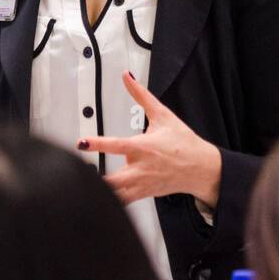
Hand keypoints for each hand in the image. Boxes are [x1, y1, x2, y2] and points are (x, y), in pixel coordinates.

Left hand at [77, 70, 221, 208]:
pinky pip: (123, 202)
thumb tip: (127, 77)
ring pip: (116, 195)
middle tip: (77, 176)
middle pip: (113, 180)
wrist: (201, 168)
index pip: (116, 145)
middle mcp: (141, 168)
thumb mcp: (163, 115)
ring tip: (83, 190)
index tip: (82, 143)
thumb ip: (141, 95)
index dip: (97, 144)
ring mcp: (141, 184)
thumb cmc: (184, 143)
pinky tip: (99, 199)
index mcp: (144, 147)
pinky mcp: (143, 193)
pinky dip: (110, 202)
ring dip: (101, 193)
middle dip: (95, 181)